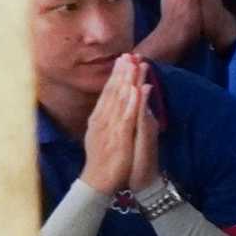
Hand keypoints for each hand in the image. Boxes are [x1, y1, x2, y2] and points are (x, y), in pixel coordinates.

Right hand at [77, 53, 155, 197]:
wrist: (98, 182)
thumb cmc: (104, 159)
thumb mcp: (105, 135)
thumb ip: (111, 120)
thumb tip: (118, 106)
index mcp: (99, 119)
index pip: (108, 93)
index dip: (116, 75)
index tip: (123, 58)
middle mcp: (102, 120)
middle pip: (112, 92)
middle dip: (121, 72)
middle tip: (129, 54)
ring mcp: (109, 129)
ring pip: (119, 101)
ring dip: (127, 82)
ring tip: (134, 65)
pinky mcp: (119, 139)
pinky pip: (126, 118)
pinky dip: (131, 103)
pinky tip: (137, 90)